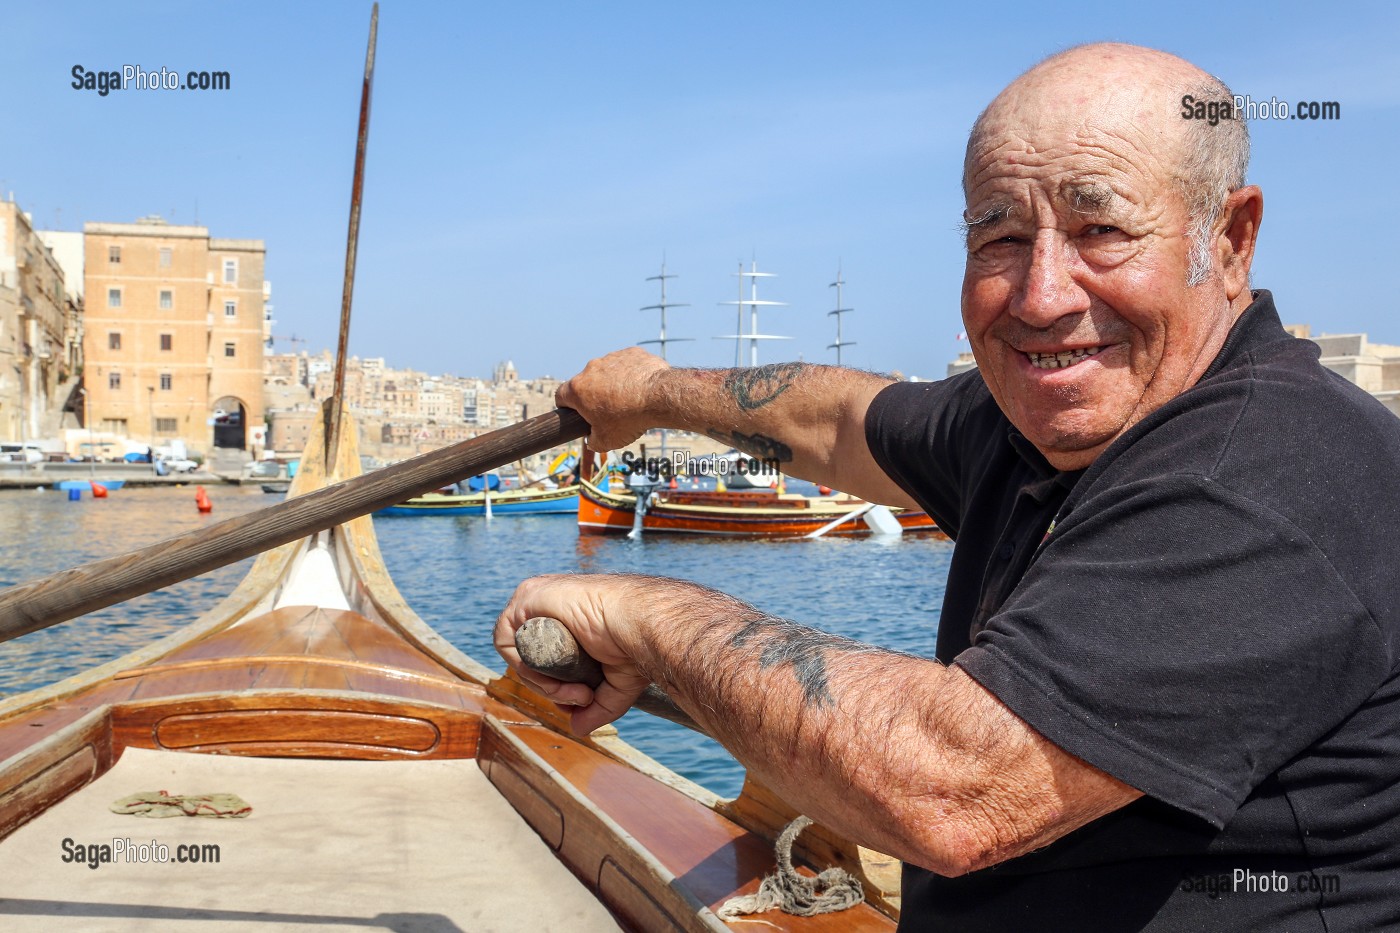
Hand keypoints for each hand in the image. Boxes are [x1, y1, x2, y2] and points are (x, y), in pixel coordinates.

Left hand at [494, 574, 652, 734]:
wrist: (643, 624)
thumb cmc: (636, 644)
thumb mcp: (614, 684)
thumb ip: (595, 706)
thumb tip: (577, 728)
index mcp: (565, 620)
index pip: (541, 659)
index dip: (555, 686)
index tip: (583, 698)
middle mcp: (547, 608)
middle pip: (527, 659)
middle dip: (551, 688)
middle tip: (583, 697)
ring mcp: (536, 600)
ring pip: (516, 654)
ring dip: (543, 683)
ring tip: (578, 690)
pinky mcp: (527, 597)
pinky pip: (506, 641)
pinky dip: (525, 667)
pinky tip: (557, 676)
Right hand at [556, 347, 669, 451]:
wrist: (659, 397)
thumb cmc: (629, 420)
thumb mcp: (605, 441)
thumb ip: (592, 440)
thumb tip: (592, 439)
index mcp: (578, 389)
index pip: (561, 396)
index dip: (566, 407)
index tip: (575, 413)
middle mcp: (591, 369)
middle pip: (585, 383)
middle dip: (593, 396)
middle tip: (608, 411)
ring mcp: (611, 358)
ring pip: (607, 372)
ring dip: (613, 383)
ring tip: (629, 400)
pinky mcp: (631, 353)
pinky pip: (627, 364)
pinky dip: (631, 374)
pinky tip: (642, 387)